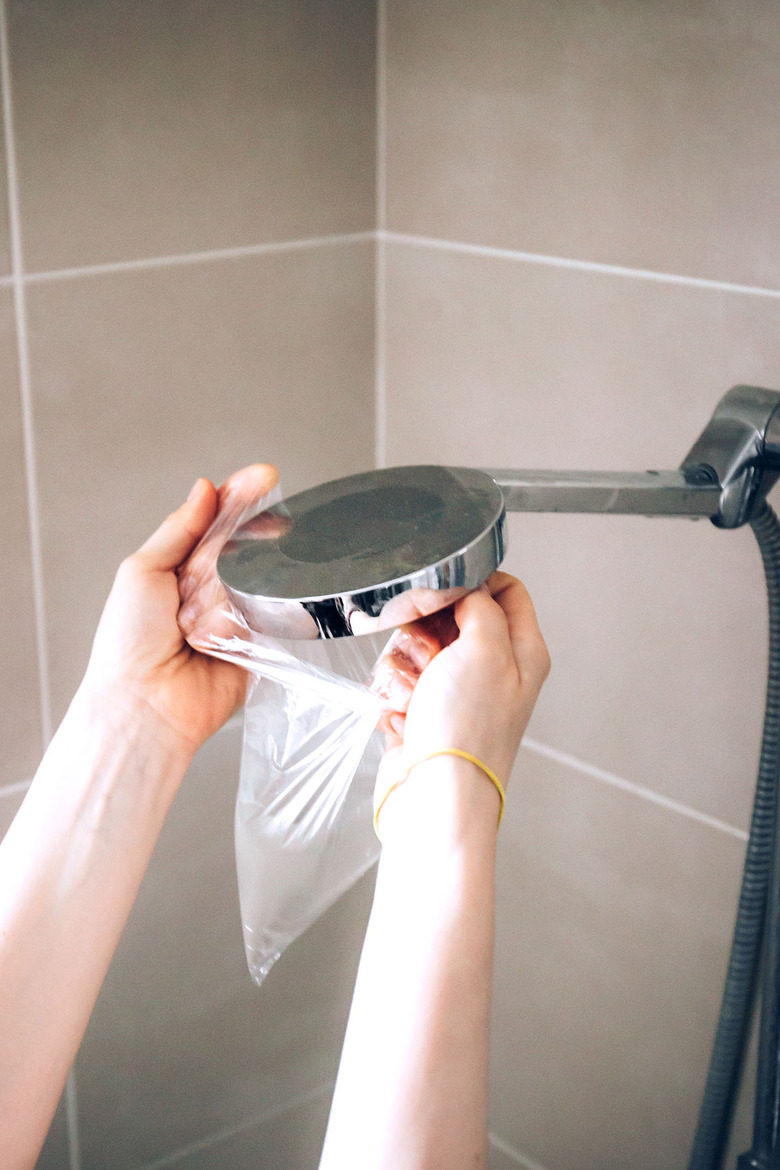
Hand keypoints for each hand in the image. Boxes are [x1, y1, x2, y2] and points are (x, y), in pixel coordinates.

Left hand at [79, 464, 277, 757]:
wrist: (145, 704)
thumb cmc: (129, 642)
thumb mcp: (143, 570)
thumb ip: (179, 529)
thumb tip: (205, 488)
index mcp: (177, 565)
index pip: (215, 520)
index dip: (239, 495)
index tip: (264, 474)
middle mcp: (207, 586)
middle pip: (242, 544)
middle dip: (248, 532)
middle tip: (266, 509)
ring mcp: (232, 613)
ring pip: (255, 577)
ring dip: (235, 582)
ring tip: (205, 606)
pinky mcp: (254, 642)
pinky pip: (265, 614)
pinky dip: (248, 614)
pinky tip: (226, 623)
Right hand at [372, 572, 549, 822]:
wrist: (434, 796)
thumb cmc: (468, 730)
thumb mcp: (486, 647)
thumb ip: (480, 605)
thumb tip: (465, 589)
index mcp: (522, 651)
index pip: (506, 590)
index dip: (473, 583)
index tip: (446, 591)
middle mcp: (492, 669)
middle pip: (449, 615)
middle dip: (425, 630)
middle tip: (429, 654)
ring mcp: (455, 692)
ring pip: (413, 646)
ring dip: (404, 667)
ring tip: (416, 696)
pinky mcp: (421, 711)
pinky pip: (395, 680)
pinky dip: (393, 695)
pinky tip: (405, 717)